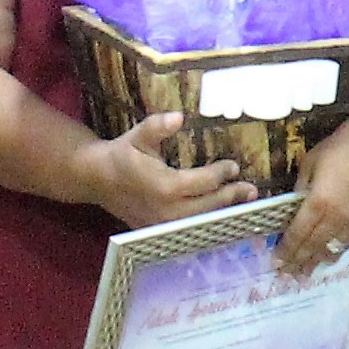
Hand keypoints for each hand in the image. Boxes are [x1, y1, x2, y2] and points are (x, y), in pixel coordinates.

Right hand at [77, 109, 252, 228]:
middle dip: (230, 197)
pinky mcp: (159, 231)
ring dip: (222, 212)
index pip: (203, 182)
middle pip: (208, 207)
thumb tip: (178, 117)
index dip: (221, 174)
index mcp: (164, 186)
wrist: (97, 179)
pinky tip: (220, 215)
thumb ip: (158, 127)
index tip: (234, 166)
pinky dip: (206, 223)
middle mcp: (166, 210)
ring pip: (200, 222)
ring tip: (242, 203)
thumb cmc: (121, 154)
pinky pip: (188, 229)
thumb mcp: (138, 136)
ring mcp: (163, 225)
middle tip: (250, 190)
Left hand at [279, 97, 348, 277]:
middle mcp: (336, 218)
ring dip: (316, 262)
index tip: (275, 262)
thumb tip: (295, 205)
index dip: (286, 250)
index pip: (297, 234)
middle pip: (313, 247)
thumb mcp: (312, 161)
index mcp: (318, 202)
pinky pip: (348, 244)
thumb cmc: (344, 145)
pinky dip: (335, 252)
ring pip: (332, 250)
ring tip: (304, 273)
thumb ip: (302, 187)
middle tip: (285, 274)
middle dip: (298, 262)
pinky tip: (328, 256)